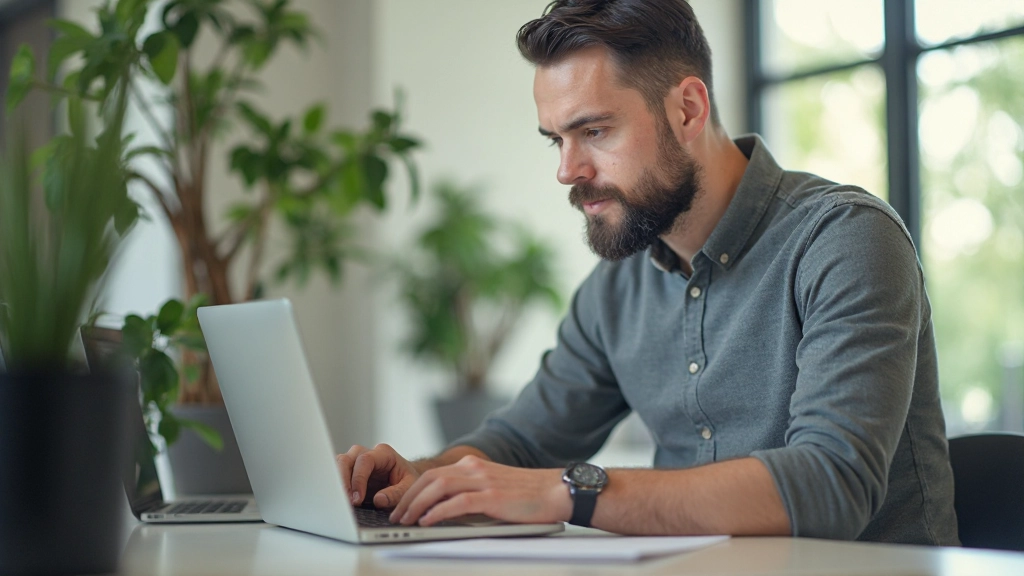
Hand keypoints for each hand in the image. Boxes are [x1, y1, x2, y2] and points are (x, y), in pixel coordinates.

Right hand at [336, 443, 418, 508]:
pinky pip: (337, 473)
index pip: (365, 460)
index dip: (358, 479)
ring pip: (338, 464)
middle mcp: (368, 453)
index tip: (358, 498)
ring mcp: (356, 461)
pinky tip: (340, 498)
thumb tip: (378, 500)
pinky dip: (336, 485)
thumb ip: (396, 494)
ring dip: (337, 483)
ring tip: (343, 501)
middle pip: (347, 459)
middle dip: (343, 481)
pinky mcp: (350, 471)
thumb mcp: (409, 487)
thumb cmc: (408, 481)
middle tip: (348, 501)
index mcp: (384, 453)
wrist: (406, 480)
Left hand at [389, 455, 570, 525]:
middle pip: (430, 478)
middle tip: (396, 516)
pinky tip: (427, 521)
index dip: (413, 490)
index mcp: (474, 465)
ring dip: (417, 505)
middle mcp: (475, 468)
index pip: (434, 474)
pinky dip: (438, 511)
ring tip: (406, 520)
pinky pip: (457, 502)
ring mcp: (483, 481)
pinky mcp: (492, 496)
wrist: (557, 491)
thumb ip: (471, 495)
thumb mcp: (494, 489)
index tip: (401, 506)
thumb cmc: (529, 495)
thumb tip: (445, 512)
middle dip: (408, 498)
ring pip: (438, 487)